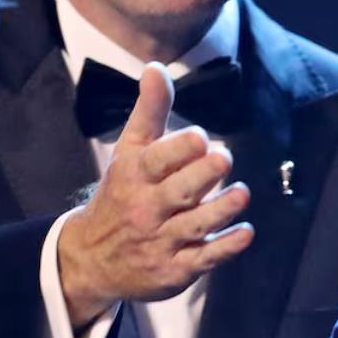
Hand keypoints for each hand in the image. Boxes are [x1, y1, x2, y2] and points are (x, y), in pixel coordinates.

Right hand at [57, 62, 253, 324]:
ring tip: (242, 194)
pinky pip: (202, 259)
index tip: (200, 138)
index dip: (179, 148)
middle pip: (179, 192)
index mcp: (135, 175)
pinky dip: (225, 248)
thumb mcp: (129, 150)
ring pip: (194, 226)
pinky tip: (245, 233)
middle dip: (202, 175)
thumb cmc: (121, 192)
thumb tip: (156, 67)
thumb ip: (149, 111)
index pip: (156, 160)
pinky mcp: (174, 269)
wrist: (91, 257)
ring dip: (221, 210)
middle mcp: (146, 209)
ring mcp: (160, 241)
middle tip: (225, 159)